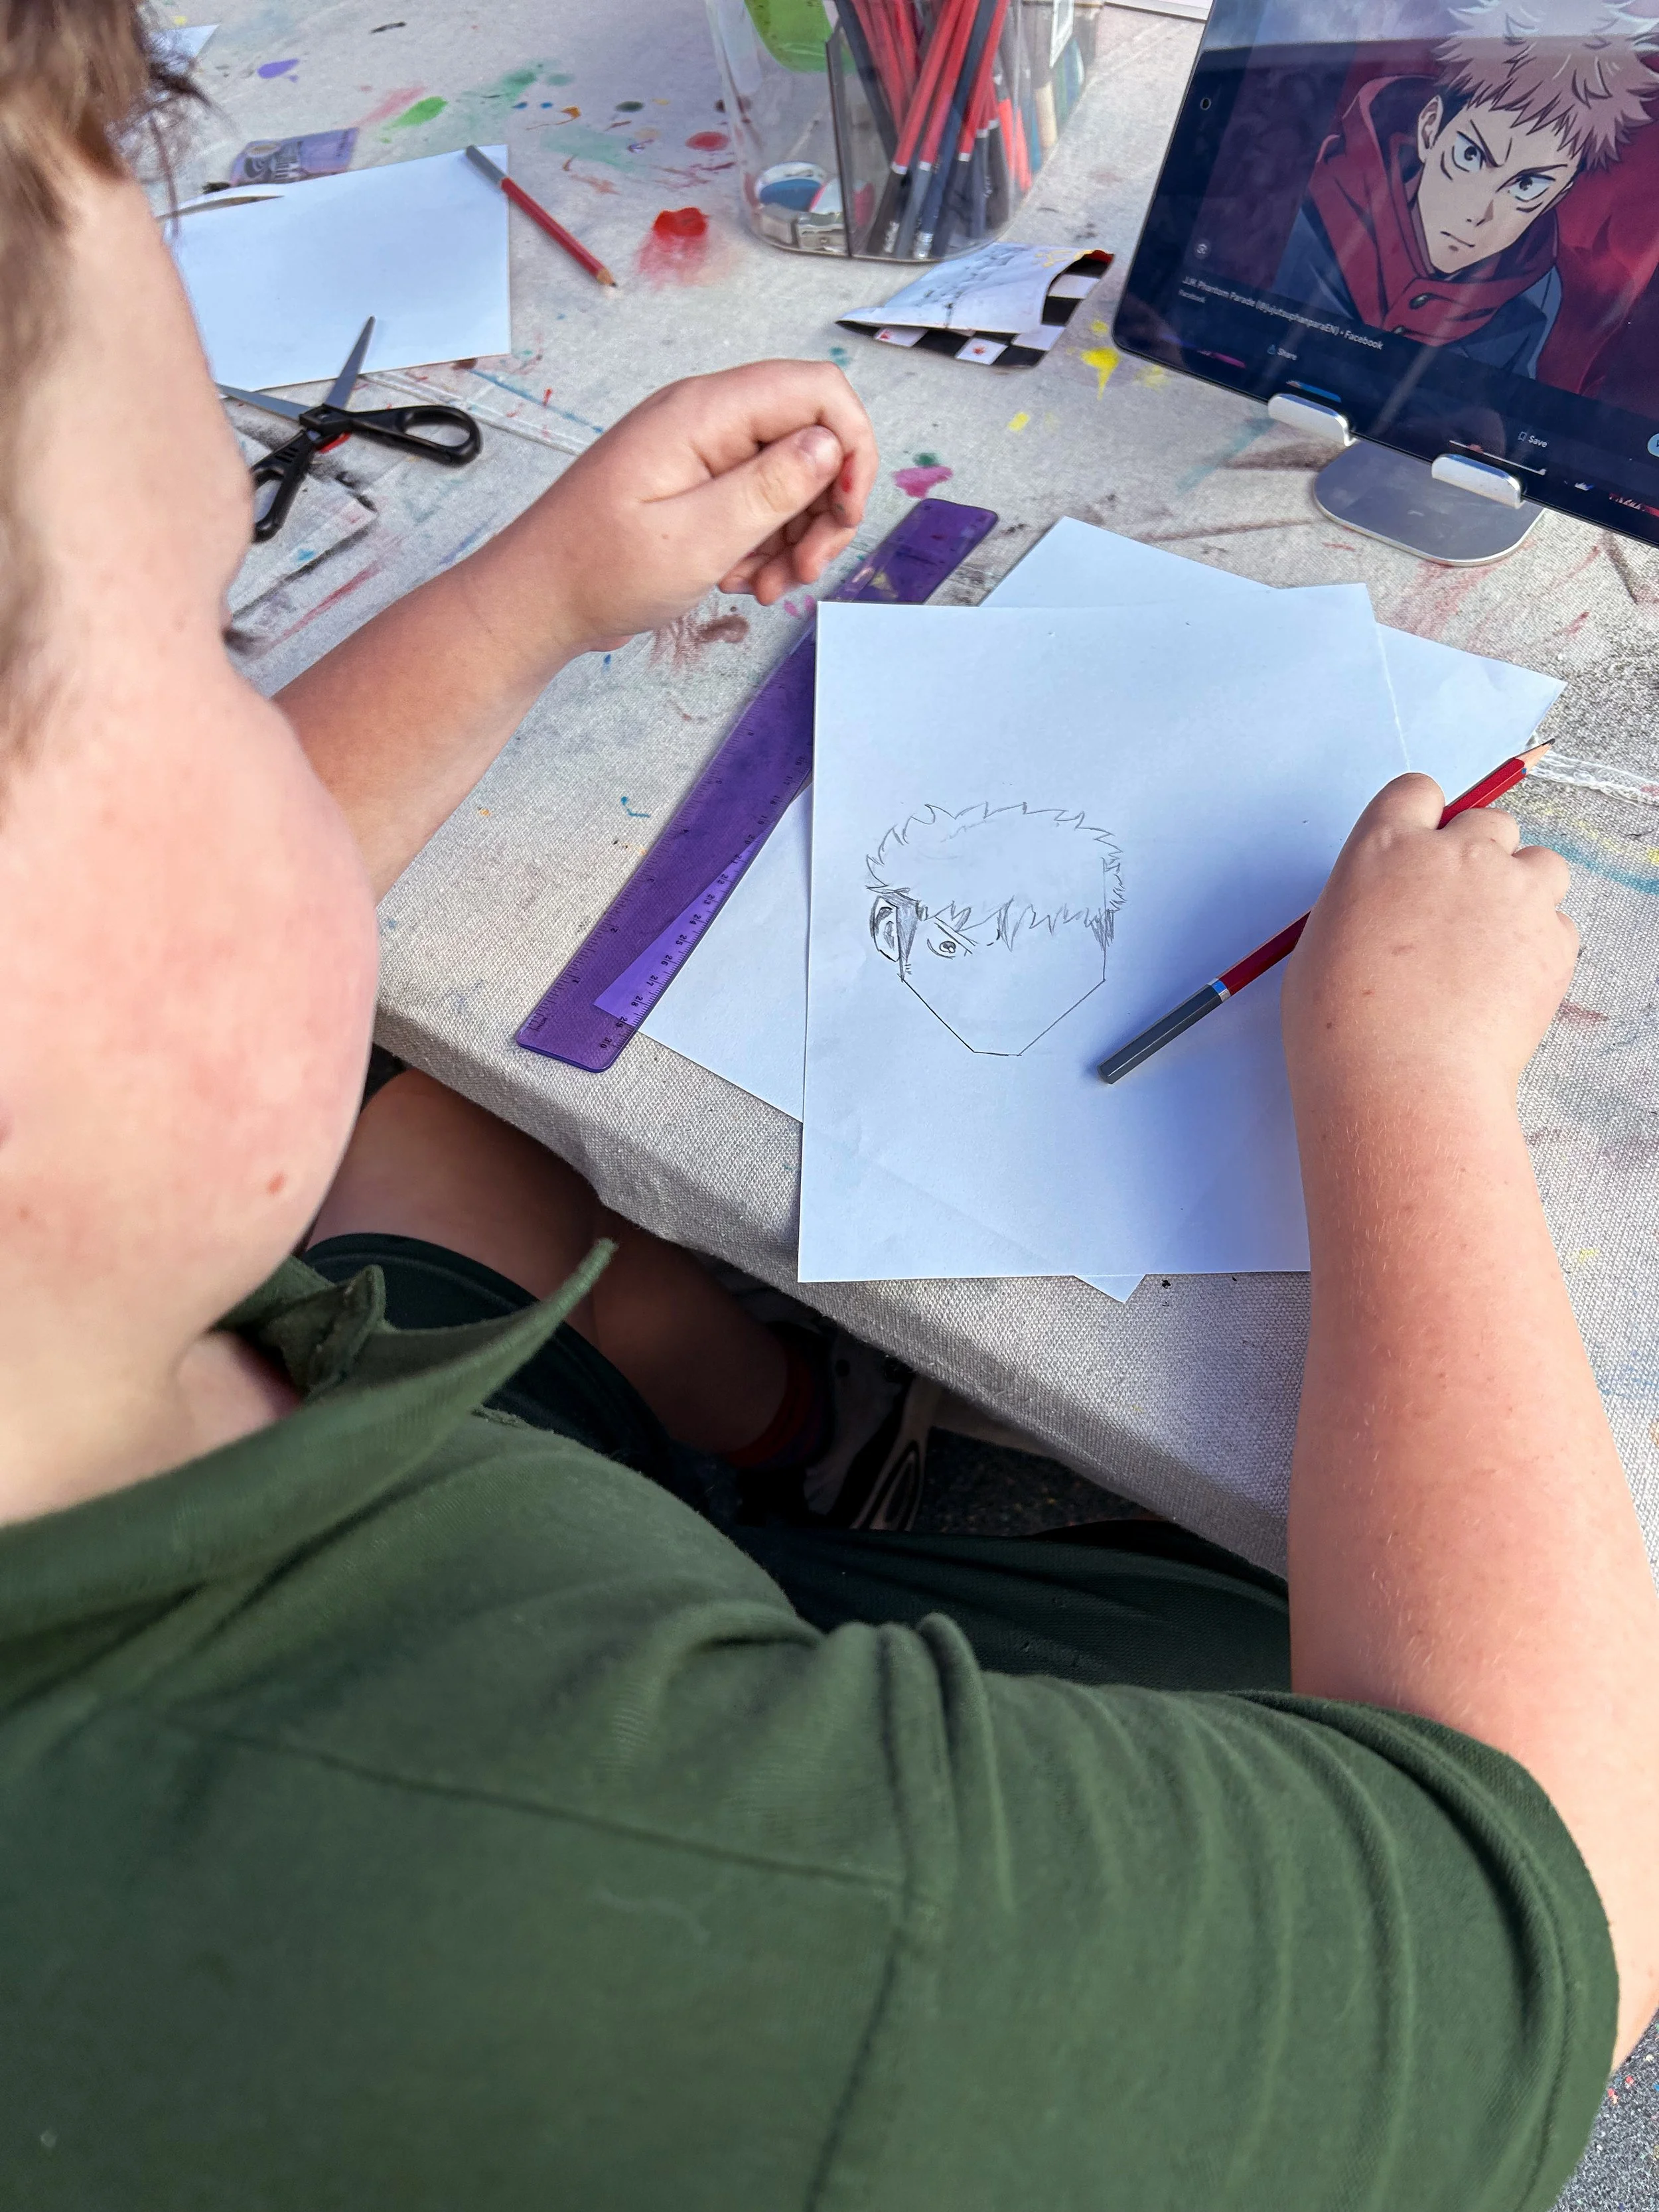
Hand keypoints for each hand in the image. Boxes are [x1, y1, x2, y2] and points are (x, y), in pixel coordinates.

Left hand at [505, 360, 879, 658]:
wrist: (538, 601)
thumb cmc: (596, 570)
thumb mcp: (695, 538)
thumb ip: (768, 488)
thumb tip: (829, 445)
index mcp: (704, 413)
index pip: (816, 391)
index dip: (851, 447)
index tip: (845, 514)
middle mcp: (707, 421)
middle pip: (812, 438)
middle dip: (824, 508)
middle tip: (807, 569)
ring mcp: (703, 453)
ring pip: (791, 480)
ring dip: (796, 538)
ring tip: (766, 587)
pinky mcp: (698, 485)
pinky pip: (759, 505)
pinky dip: (766, 546)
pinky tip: (742, 580)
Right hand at [1282, 774, 1576, 1110]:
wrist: (1400, 1082)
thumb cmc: (1341, 1027)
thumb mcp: (1322, 944)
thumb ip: (1366, 902)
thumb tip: (1389, 909)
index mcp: (1385, 848)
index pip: (1418, 792)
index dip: (1424, 819)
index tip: (1424, 849)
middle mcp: (1454, 854)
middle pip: (1487, 822)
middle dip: (1477, 857)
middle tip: (1456, 913)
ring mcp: (1511, 892)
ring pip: (1539, 863)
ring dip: (1520, 891)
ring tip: (1491, 946)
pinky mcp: (1554, 939)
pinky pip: (1558, 924)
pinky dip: (1539, 947)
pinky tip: (1504, 988)